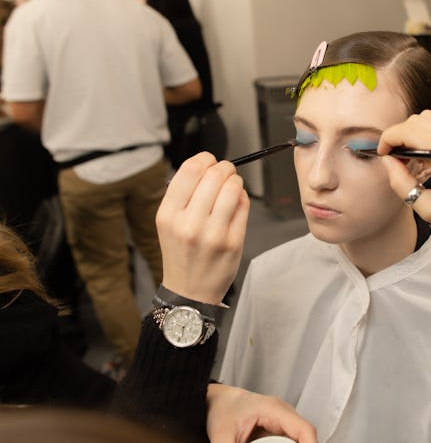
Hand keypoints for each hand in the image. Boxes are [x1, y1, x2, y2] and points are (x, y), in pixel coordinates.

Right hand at [155, 152, 249, 304]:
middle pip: (214, 175)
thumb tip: (207, 165)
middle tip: (225, 172)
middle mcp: (189, 223)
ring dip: (235, 181)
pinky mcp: (233, 242)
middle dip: (224, 168)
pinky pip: (243, 205)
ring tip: (232, 185)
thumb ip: (184, 193)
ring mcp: (213, 233)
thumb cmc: (181, 253)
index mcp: (168, 214)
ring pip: (232, 187)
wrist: (189, 291)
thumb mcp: (168, 222)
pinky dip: (242, 197)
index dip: (205, 159)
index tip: (209, 161)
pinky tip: (236, 202)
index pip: (190, 170)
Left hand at [207, 384, 317, 442]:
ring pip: (297, 439)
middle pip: (303, 437)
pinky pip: (290, 441)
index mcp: (274, 409)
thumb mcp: (222, 435)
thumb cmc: (222, 408)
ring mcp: (283, 420)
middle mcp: (283, 413)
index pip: (304, 429)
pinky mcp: (279, 428)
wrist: (217, 400)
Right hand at [378, 111, 430, 313]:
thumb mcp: (430, 210)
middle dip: (401, 135)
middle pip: (419, 119)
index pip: (409, 131)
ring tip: (416, 156)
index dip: (388, 139)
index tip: (383, 153)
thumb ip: (401, 184)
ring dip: (418, 131)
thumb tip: (388, 162)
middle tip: (398, 158)